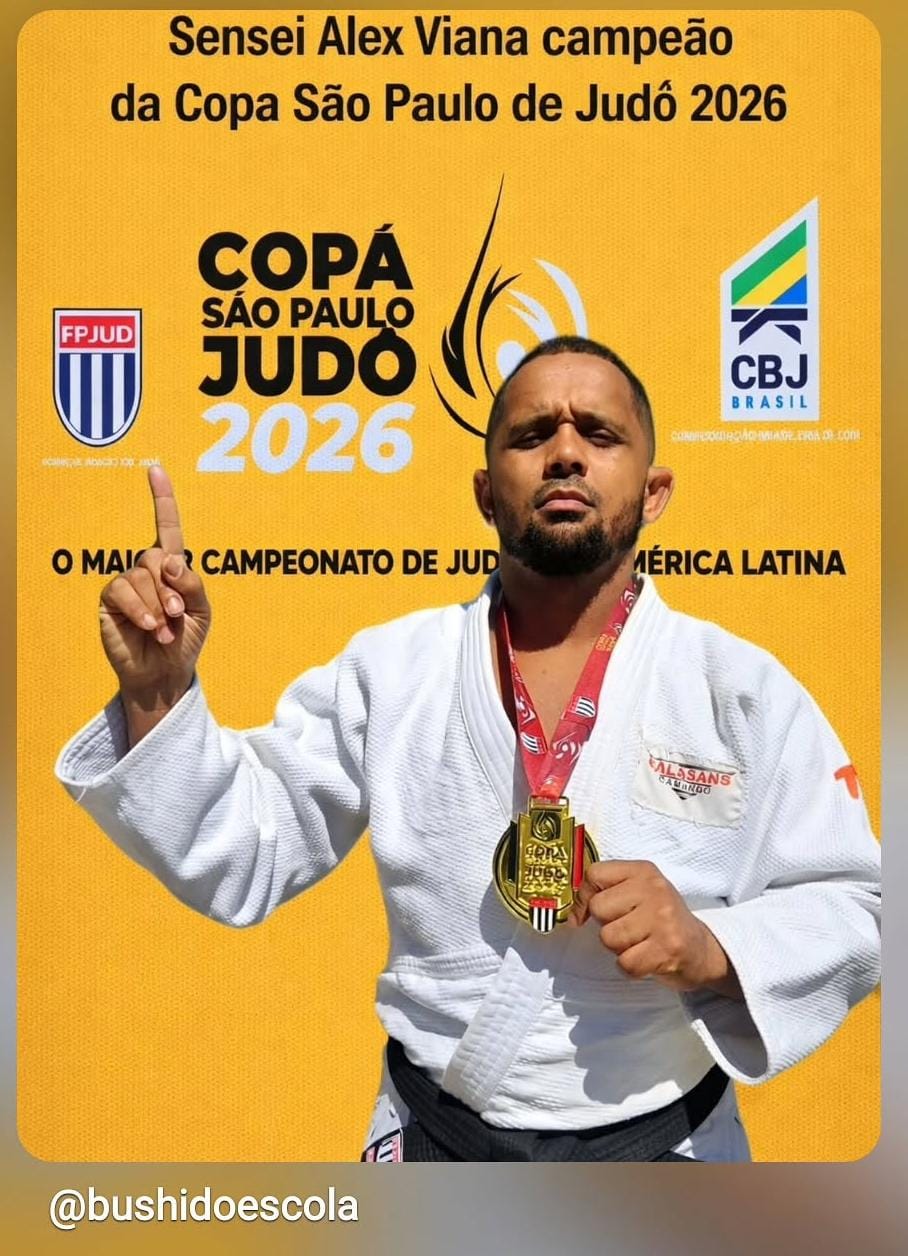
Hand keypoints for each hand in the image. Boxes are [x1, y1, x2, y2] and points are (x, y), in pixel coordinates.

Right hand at [99, 466, 210, 741]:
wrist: (165, 673)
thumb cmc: (184, 640)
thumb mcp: (202, 611)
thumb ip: (192, 583)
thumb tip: (168, 561)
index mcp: (171, 568)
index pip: (166, 528)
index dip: (162, 499)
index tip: (156, 470)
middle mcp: (147, 570)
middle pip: (156, 556)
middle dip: (171, 587)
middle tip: (178, 613)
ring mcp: (127, 584)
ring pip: (141, 575)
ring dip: (158, 603)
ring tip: (164, 628)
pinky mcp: (110, 601)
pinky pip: (123, 590)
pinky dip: (140, 608)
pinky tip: (150, 626)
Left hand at [568, 860, 739, 995]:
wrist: (701, 949)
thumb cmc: (660, 920)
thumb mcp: (638, 893)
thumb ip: (606, 892)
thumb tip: (572, 915)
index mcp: (643, 871)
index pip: (594, 874)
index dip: (583, 897)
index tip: (585, 914)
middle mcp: (654, 890)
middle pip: (599, 908)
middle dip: (607, 925)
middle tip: (630, 929)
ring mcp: (662, 919)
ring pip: (609, 937)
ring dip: (619, 948)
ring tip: (640, 943)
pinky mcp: (667, 949)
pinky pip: (625, 963)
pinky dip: (630, 968)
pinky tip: (646, 959)